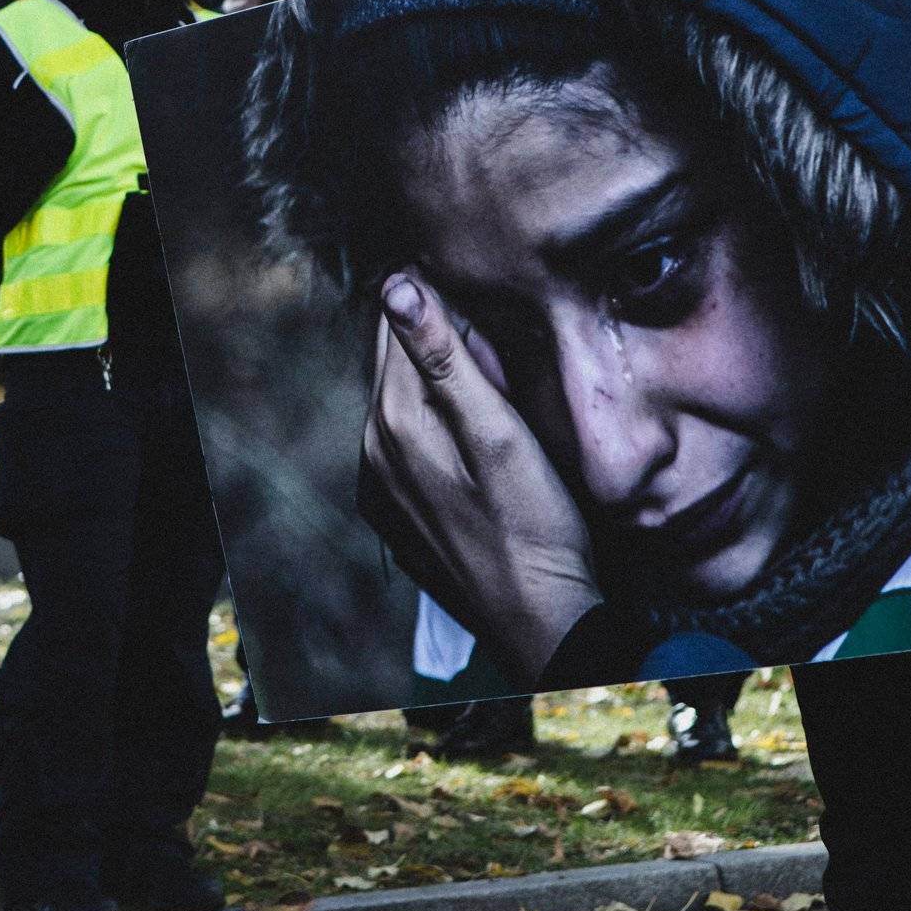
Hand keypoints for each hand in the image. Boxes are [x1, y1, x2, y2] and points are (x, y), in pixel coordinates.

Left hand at [360, 268, 601, 687]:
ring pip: (401, 398)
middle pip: (395, 359)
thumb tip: (397, 287)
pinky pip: (406, 440)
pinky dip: (436, 422)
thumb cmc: (536, 528)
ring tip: (497, 386)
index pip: (399, 320)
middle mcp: (371, 448)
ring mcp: (379, 483)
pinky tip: (478, 437)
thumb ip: (447, 360)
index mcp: (394, 420)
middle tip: (500, 344)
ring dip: (439, 379)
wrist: (539, 623)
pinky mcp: (395, 508)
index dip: (443, 297)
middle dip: (439, 336)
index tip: (488, 295)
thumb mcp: (501, 434)